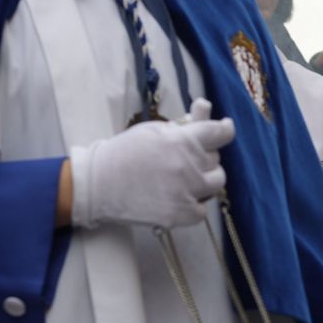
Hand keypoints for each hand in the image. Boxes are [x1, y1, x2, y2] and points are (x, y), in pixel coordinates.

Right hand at [75, 98, 233, 228]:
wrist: (97, 185)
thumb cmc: (123, 153)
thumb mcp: (152, 130)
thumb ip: (182, 124)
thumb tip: (205, 109)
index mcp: (183, 140)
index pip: (221, 133)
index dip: (225, 130)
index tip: (225, 129)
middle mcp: (189, 165)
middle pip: (217, 160)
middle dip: (204, 158)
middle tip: (185, 160)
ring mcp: (186, 192)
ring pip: (215, 184)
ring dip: (204, 181)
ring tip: (184, 179)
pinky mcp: (179, 214)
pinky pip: (201, 210)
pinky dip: (191, 206)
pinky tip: (175, 199)